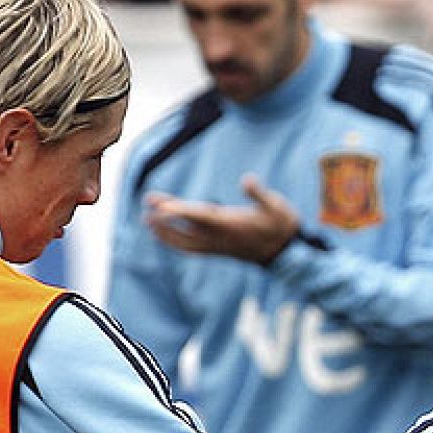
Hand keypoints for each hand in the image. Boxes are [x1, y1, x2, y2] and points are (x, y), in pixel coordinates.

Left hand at [144, 174, 300, 264]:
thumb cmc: (282, 225)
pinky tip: (165, 234)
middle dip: (166, 217)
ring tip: (147, 220)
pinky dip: (175, 242)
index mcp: (231, 224)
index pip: (200, 216)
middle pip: (187, 228)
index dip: (180, 211)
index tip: (161, 206)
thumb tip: (247, 180)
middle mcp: (221, 238)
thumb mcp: (276, 206)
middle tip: (148, 201)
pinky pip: (190, 248)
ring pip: (185, 242)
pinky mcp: (218, 249)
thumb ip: (260, 194)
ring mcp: (218, 246)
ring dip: (165, 232)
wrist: (286, 252)